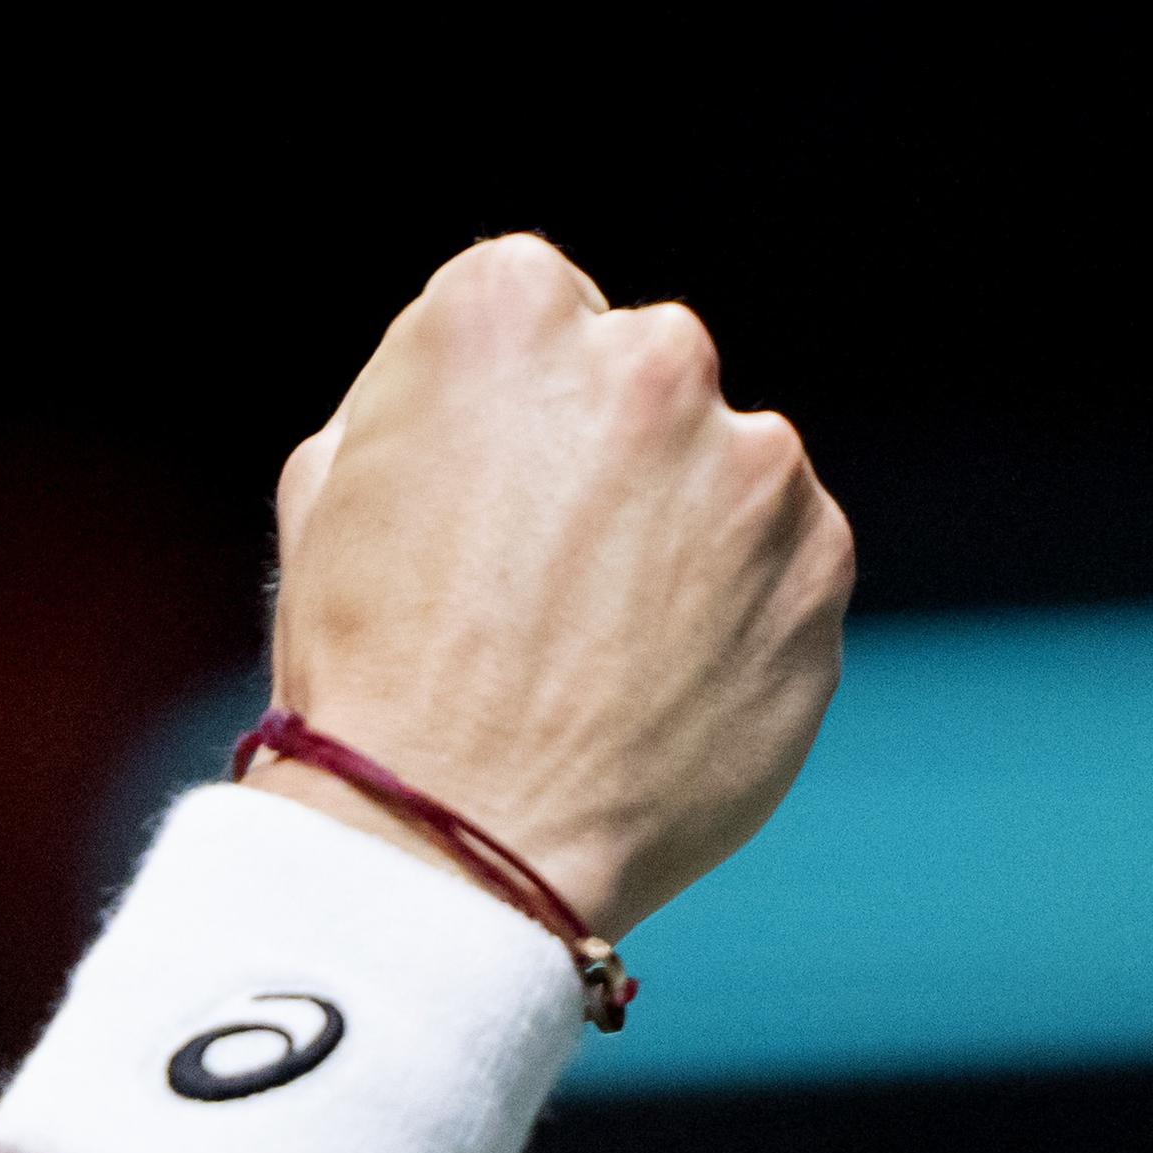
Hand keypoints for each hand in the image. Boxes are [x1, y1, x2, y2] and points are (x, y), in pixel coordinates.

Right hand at [258, 234, 851, 942]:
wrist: (453, 844)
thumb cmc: (371, 667)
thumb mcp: (331, 481)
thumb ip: (430, 395)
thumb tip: (499, 391)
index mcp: (508, 307)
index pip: (540, 307)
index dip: (507, 406)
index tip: (486, 491)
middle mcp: (649, 357)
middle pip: (644, 373)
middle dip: (608, 451)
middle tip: (548, 575)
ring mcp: (753, 462)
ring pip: (727, 468)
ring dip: (683, 532)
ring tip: (602, 650)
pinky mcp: (821, 565)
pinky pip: (785, 563)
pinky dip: (741, 611)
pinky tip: (662, 685)